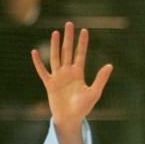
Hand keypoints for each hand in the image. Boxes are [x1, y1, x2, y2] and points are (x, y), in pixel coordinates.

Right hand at [31, 22, 113, 143]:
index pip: (81, 54)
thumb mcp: (94, 92)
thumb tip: (110, 65)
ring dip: (55, 45)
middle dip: (69, 38)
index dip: (82, 43)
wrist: (70, 119)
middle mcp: (68, 73)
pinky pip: (42, 71)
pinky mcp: (49, 84)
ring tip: (55, 32)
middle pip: (68, 51)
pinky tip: (34, 52)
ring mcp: (58, 77)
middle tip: (69, 23)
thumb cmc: (83, 108)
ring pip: (56, 57)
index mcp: (79, 74)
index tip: (85, 30)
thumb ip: (101, 78)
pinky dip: (38, 63)